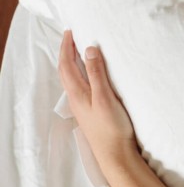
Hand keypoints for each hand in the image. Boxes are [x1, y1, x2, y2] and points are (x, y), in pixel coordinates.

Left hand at [58, 31, 136, 165]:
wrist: (114, 154)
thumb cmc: (110, 127)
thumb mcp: (105, 97)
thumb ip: (97, 74)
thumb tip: (89, 49)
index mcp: (77, 92)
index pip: (66, 64)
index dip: (66, 47)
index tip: (70, 32)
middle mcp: (76, 98)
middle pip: (66, 71)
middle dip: (67, 53)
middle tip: (72, 38)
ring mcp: (82, 105)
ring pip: (72, 79)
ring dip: (73, 63)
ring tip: (80, 53)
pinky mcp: (91, 111)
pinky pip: (81, 86)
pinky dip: (82, 74)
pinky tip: (91, 77)